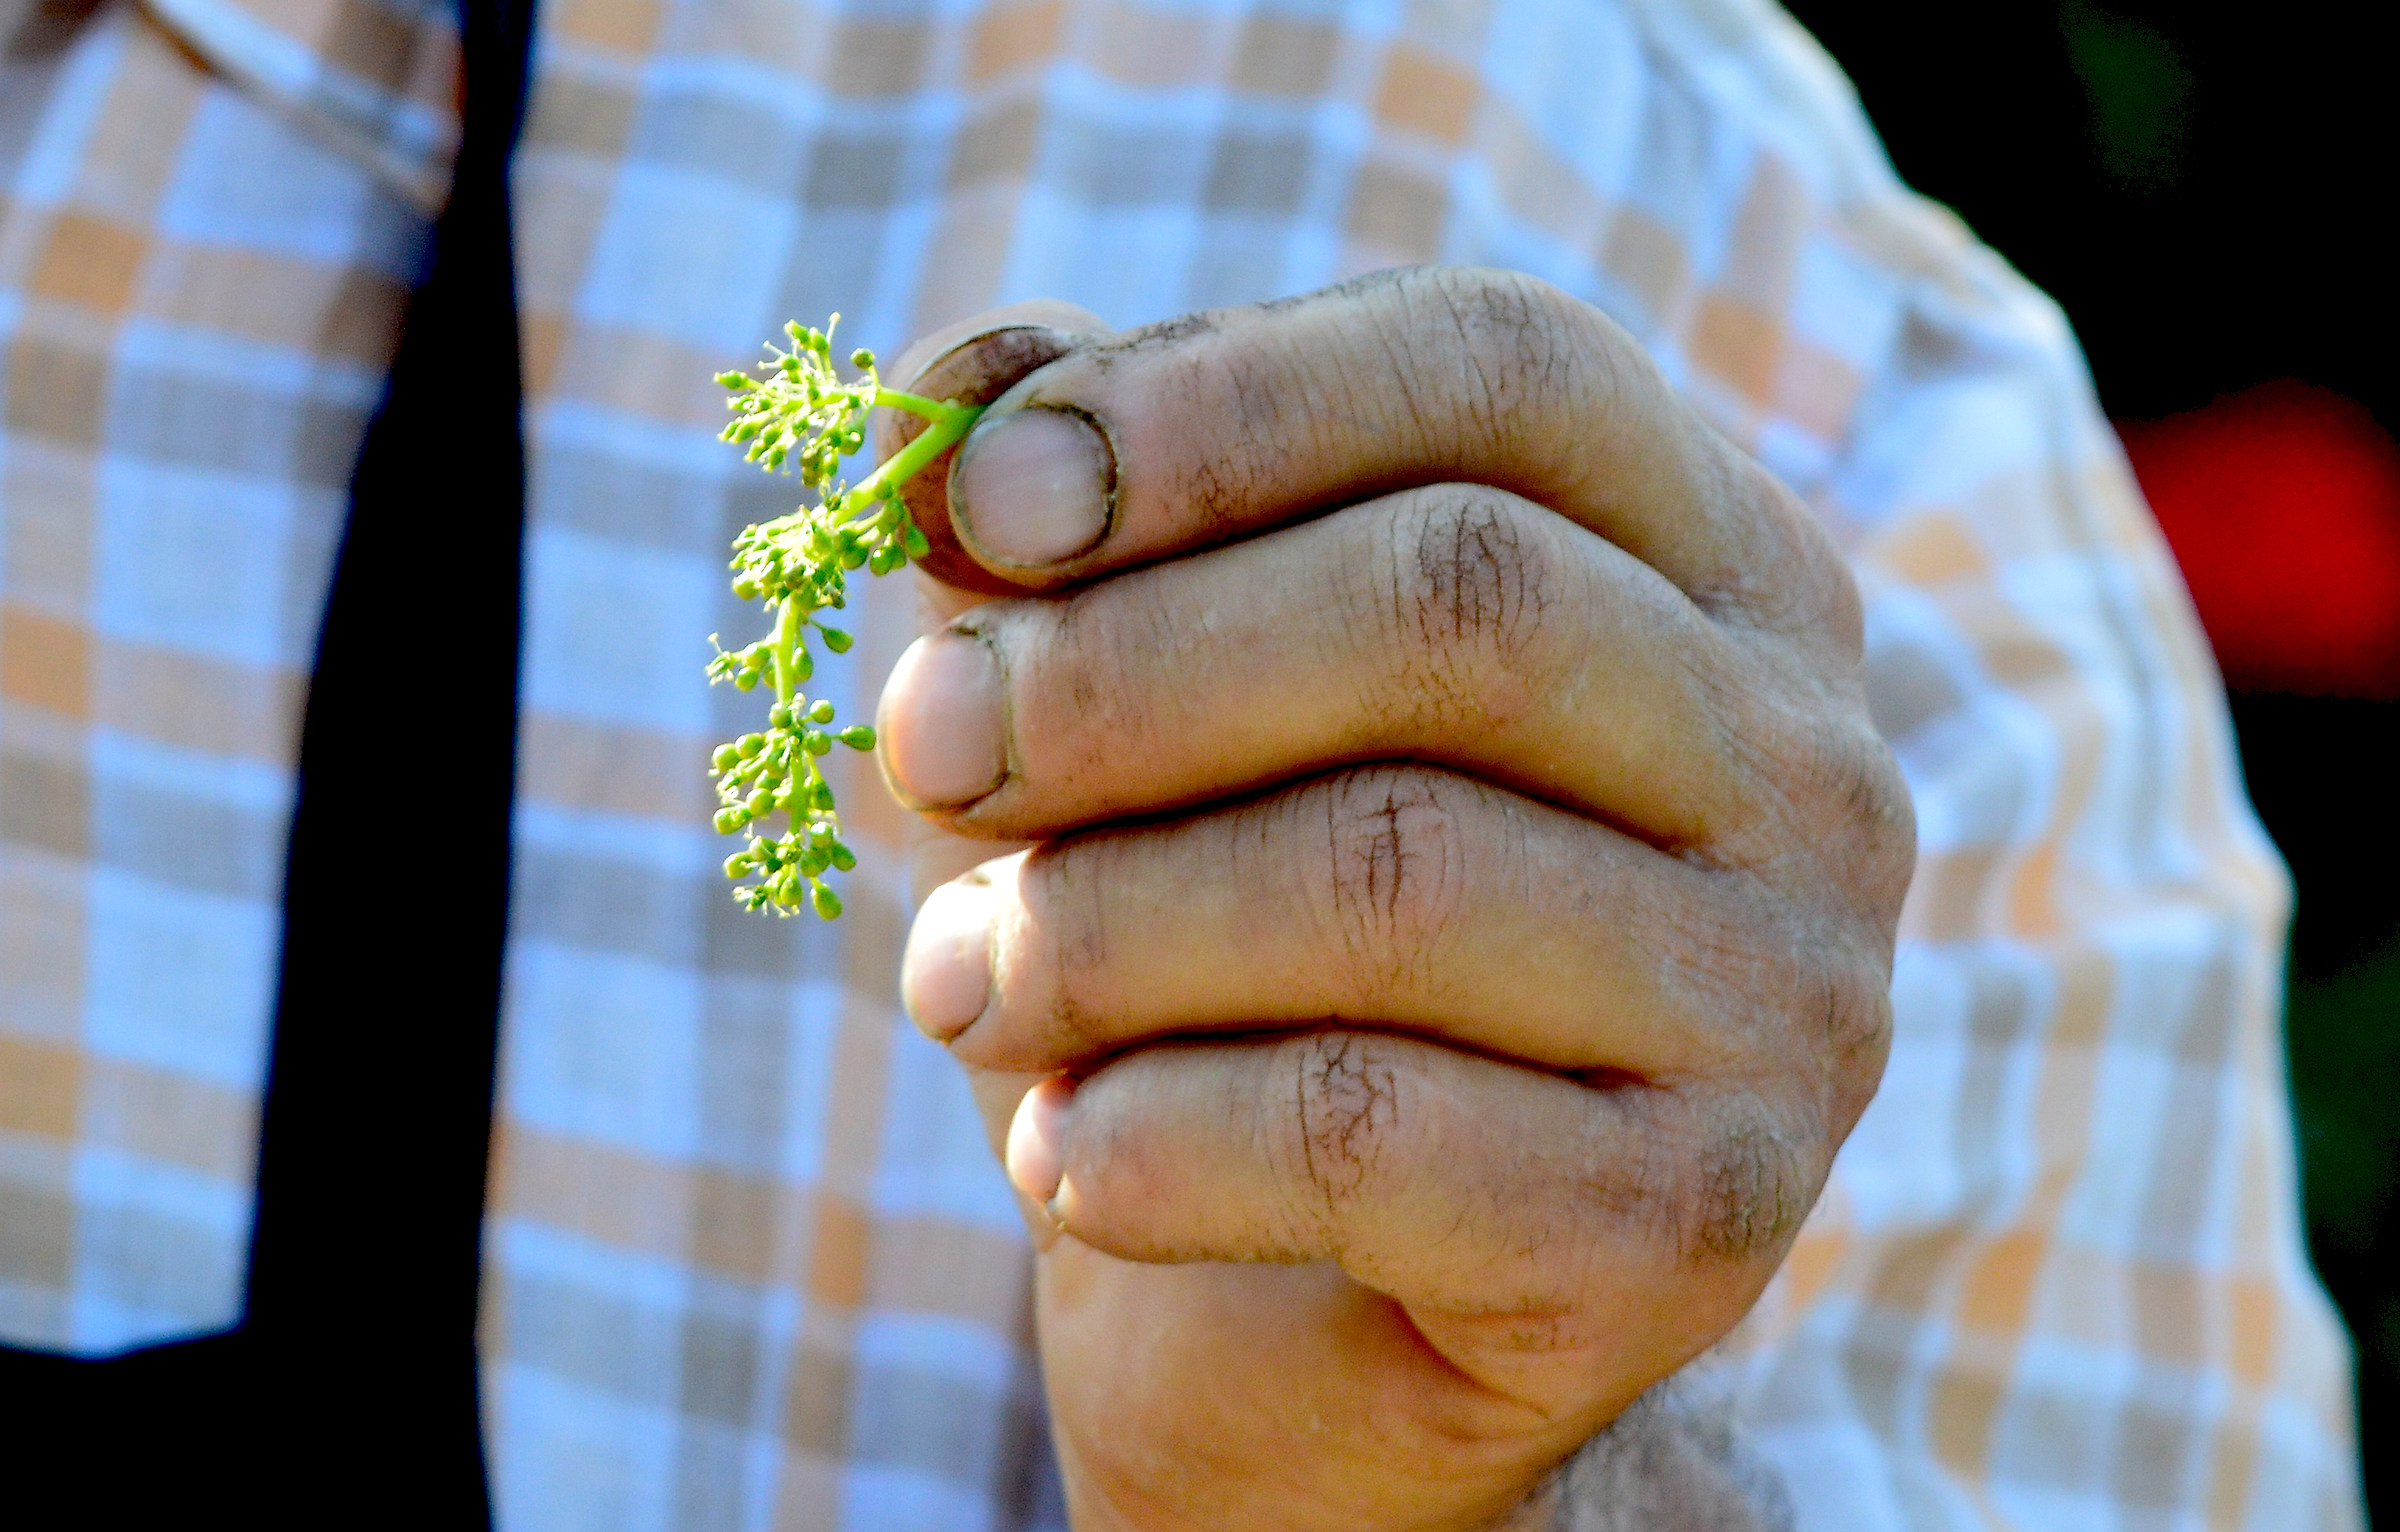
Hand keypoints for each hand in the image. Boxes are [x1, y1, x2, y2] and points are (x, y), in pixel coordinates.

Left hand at [872, 268, 1913, 1530]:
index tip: (976, 499)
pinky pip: (1374, 1134)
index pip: (1504, 370)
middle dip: (1128, 669)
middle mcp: (1804, 762)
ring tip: (955, 979)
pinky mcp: (1700, 1226)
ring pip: (1401, 873)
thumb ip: (1075, 540)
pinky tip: (1057, 1156)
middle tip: (922, 750)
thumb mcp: (1142, 720)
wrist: (1312, 1341)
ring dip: (1102, 922)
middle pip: (1460, 603)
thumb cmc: (1229, 969)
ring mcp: (1789, 1001)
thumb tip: (927, 417)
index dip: (1218, 401)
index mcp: (1709, 566)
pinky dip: (1154, 1134)